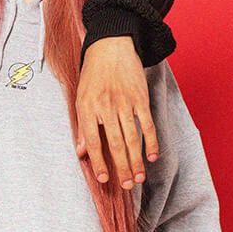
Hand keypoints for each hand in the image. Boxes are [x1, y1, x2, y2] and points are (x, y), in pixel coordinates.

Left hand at [74, 37, 158, 188]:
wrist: (111, 46)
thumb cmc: (93, 75)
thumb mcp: (80, 98)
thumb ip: (83, 126)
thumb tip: (81, 152)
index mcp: (88, 109)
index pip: (94, 142)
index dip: (99, 163)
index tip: (105, 180)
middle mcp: (106, 107)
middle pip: (115, 144)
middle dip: (122, 167)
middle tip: (126, 186)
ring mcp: (125, 103)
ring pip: (132, 137)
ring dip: (136, 160)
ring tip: (138, 178)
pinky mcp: (140, 98)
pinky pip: (146, 124)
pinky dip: (151, 141)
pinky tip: (151, 157)